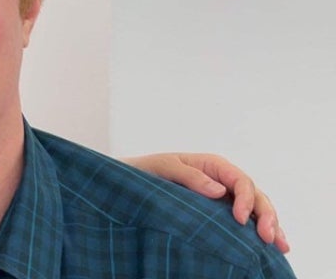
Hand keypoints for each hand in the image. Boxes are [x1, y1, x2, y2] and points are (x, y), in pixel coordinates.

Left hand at [123, 152, 288, 252]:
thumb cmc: (147, 171)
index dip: (245, 199)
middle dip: (266, 216)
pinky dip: (262, 231)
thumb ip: (190, 175)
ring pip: (257, 209)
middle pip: (255, 196)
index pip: (240, 180)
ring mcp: (226, 198)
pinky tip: (273, 248)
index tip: (240, 219)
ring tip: (280, 246)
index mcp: (213, 166)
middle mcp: (224, 181)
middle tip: (269, 238)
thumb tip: (219, 191)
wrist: (132, 184)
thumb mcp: (165, 167)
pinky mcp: (223, 213)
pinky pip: (248, 221)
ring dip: (271, 226)